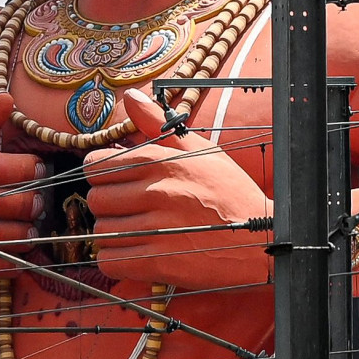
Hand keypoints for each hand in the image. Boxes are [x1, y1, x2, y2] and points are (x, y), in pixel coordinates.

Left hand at [81, 90, 274, 290]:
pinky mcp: (159, 263)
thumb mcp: (200, 149)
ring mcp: (157, 229)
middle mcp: (156, 193)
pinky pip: (111, 261)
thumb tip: (130, 96)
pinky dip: (117, 260)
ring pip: (102, 232)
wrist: (262, 238)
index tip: (117, 183)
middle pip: (96, 200)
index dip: (101, 175)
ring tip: (139, 232)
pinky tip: (136, 253)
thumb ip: (157, 123)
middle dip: (108, 206)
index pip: (95, 166)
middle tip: (130, 210)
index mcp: (160, 162)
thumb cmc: (229, 192)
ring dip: (114, 234)